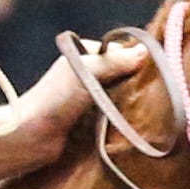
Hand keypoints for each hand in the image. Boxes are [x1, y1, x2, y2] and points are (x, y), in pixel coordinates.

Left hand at [0, 36, 147, 186]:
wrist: (32, 137)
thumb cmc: (55, 99)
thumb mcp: (87, 72)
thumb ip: (115, 62)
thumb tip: (145, 51)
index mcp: (86, 56)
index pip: (121, 54)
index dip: (137, 62)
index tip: (155, 74)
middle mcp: (89, 75)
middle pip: (124, 77)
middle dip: (137, 85)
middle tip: (157, 96)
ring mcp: (91, 99)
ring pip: (122, 98)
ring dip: (132, 106)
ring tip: (150, 113)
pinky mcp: (92, 123)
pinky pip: (116, 118)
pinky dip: (124, 122)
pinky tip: (137, 126)